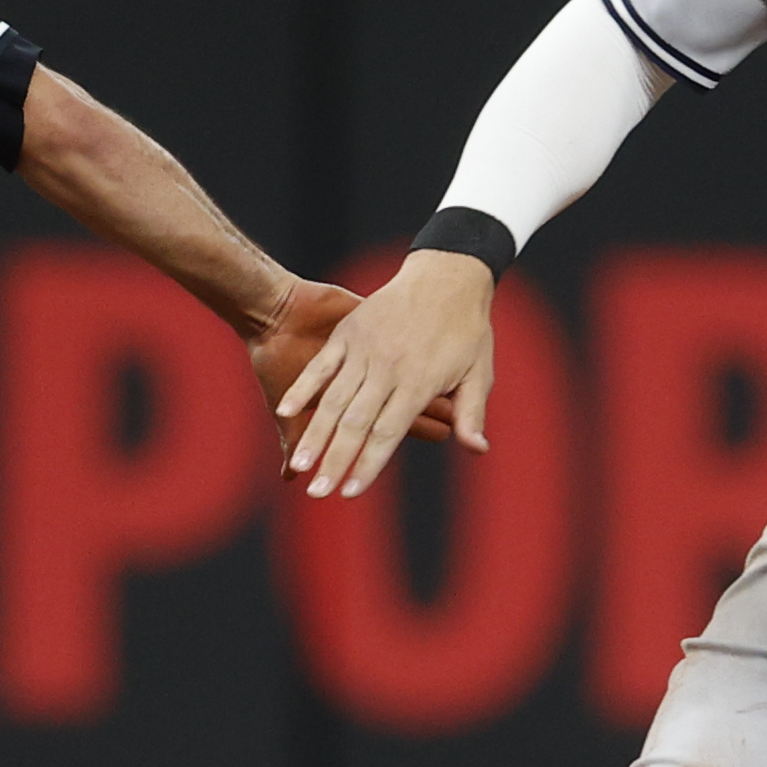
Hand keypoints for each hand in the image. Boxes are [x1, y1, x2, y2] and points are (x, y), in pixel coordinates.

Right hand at [276, 251, 496, 496]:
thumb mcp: (479, 371)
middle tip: (319, 493)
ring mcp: (364, 350)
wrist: (446, 272)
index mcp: (418, 384)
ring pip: (334, 400)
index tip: (350, 492)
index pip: (388, 434)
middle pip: (356, 424)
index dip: (368, 465)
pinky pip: (322, 366)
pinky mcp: (348, 333)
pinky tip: (287, 413)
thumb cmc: (467, 327)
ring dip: (315, 435)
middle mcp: (387, 370)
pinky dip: (302, 389)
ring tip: (301, 466)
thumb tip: (477, 450)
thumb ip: (470, 413)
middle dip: (335, 461)